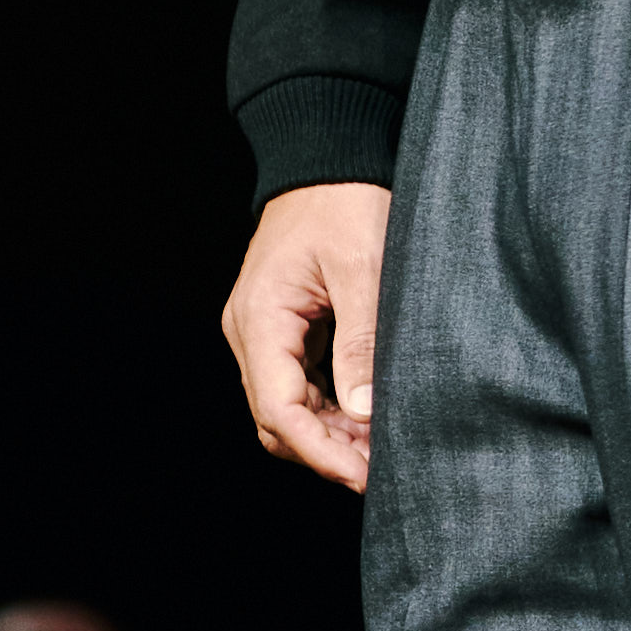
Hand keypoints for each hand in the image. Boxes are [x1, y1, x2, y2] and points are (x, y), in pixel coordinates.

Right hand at [224, 178, 392, 491]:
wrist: (327, 155)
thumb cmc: (345, 199)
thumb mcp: (362, 266)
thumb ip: (361, 339)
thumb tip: (365, 412)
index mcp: (261, 318)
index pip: (278, 410)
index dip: (321, 452)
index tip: (364, 475)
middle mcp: (250, 331)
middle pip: (276, 419)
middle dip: (326, 451)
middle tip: (381, 467)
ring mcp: (262, 330)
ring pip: (286, 407)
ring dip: (329, 433)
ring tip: (379, 446)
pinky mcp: (283, 327)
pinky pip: (297, 384)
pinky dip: (329, 407)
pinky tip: (366, 414)